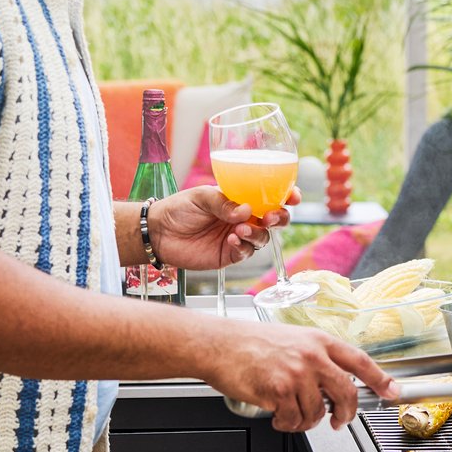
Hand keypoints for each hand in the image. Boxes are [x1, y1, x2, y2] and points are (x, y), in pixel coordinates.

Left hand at [150, 186, 299, 270]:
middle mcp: (244, 218)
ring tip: (239, 229)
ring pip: (263, 237)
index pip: (270, 197)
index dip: (286, 196)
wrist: (158, 233)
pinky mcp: (230, 255)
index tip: (293, 196)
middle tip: (270, 217)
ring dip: (257, 233)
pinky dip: (243, 246)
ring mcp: (238, 237)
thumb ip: (223, 202)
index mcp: (241, 199)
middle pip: (275, 220)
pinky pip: (246, 252)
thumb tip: (246, 211)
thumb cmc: (178, 208)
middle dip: (280, 218)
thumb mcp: (201, 197)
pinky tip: (231, 240)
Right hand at [204, 322, 396, 431]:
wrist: (218, 344)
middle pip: (346, 392)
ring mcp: (297, 373)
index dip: (380, 378)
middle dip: (346, 413)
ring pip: (317, 412)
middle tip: (339, 421)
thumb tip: (334, 383)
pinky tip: (276, 414)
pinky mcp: (279, 390)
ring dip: (305, 420)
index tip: (392, 391)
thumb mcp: (292, 339)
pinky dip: (286, 424)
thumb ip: (316, 357)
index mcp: (319, 340)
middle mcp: (312, 355)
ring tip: (290, 412)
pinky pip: (294, 420)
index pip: (360, 361)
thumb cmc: (249, 342)